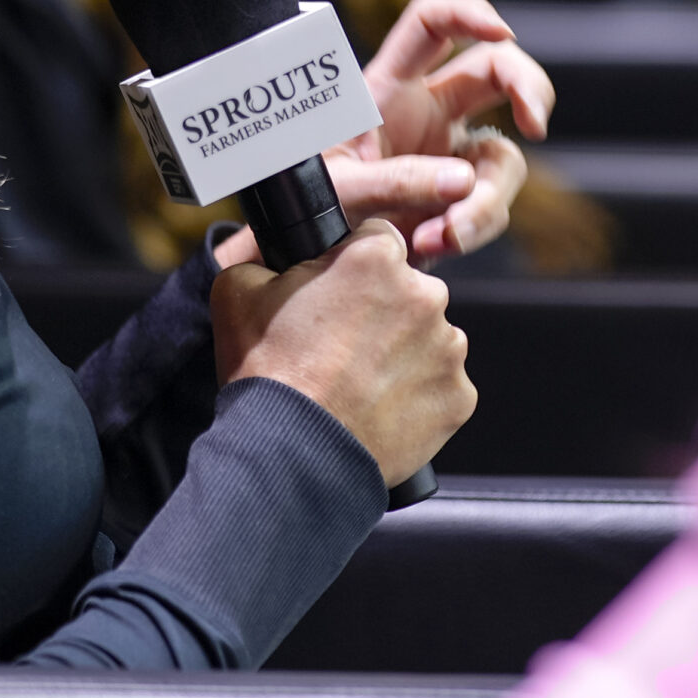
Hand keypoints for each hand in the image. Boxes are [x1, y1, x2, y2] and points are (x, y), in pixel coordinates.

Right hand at [211, 219, 475, 485]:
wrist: (292, 455)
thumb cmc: (268, 374)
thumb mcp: (238, 291)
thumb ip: (266, 260)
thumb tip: (272, 259)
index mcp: (376, 258)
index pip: (378, 242)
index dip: (353, 268)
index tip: (339, 296)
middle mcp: (425, 295)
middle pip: (409, 291)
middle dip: (384, 312)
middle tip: (345, 348)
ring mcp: (448, 349)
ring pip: (430, 339)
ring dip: (404, 354)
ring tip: (361, 385)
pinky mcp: (459, 397)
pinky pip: (442, 388)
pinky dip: (419, 397)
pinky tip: (381, 410)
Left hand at [322, 0, 552, 261]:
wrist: (308, 259)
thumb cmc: (309, 209)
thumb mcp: (341, 190)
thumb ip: (396, 182)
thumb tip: (463, 181)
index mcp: (387, 87)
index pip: (431, 23)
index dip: (468, 13)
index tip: (504, 34)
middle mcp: (426, 110)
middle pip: (496, 69)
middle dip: (530, 86)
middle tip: (535, 124)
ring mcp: (450, 153)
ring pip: (505, 154)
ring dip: (488, 199)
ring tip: (446, 236)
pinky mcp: (461, 197)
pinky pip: (492, 207)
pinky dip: (471, 230)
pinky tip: (432, 247)